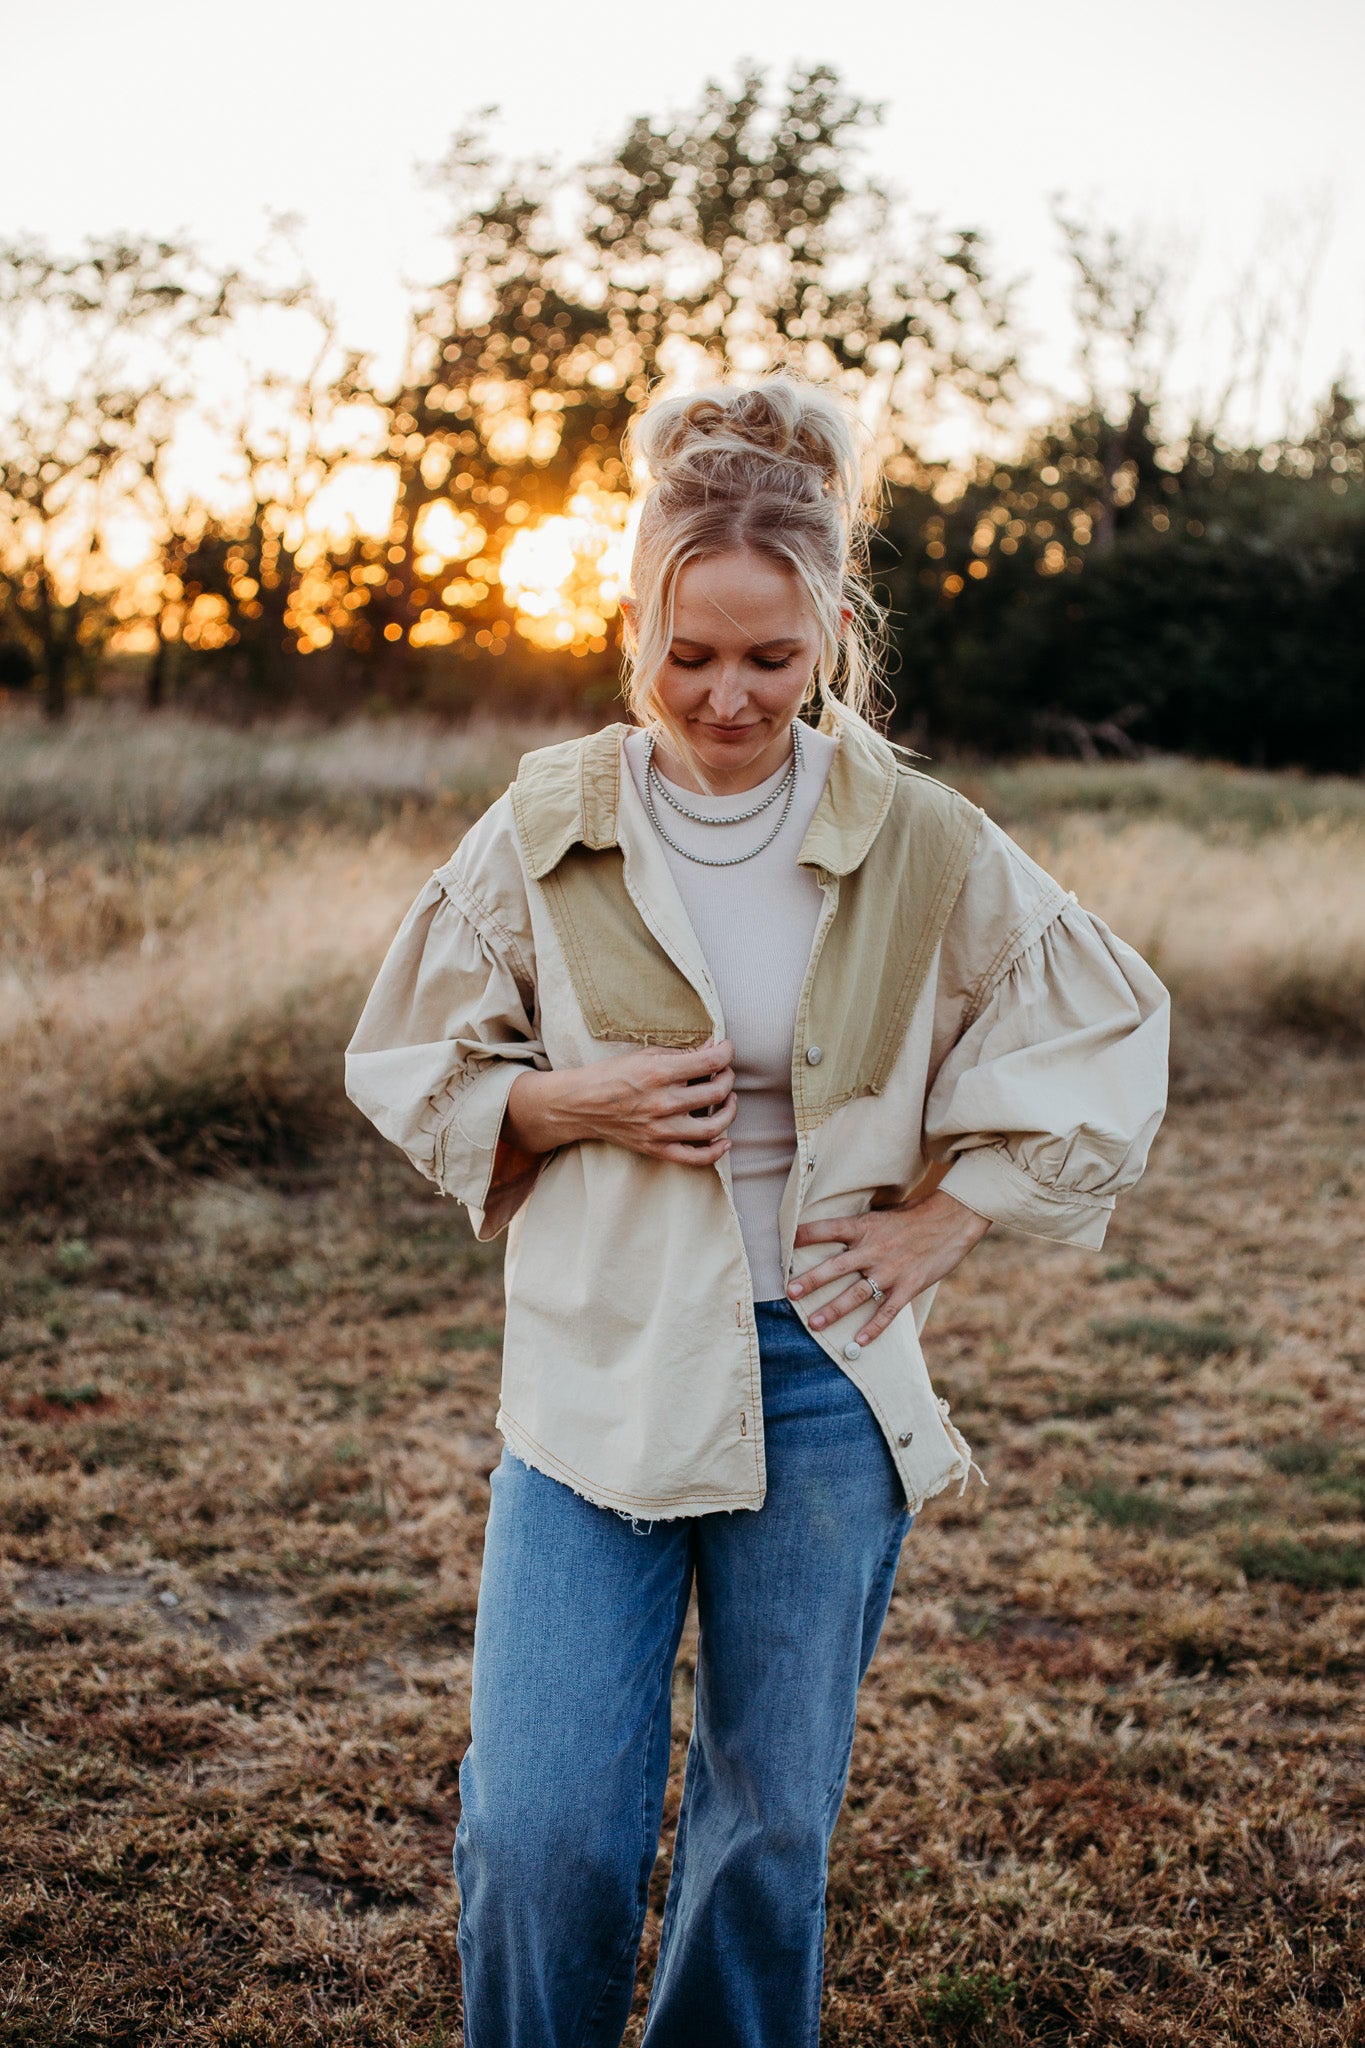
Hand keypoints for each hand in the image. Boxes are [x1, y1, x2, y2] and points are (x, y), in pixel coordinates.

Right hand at [505, 1040, 737, 1166]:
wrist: (579, 1104)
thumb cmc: (610, 1075)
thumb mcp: (643, 1054)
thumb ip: (679, 1053)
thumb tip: (710, 1047)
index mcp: (659, 1073)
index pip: (710, 1062)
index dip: (727, 1053)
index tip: (727, 1049)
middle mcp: (663, 1102)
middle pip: (717, 1092)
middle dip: (728, 1078)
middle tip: (725, 1072)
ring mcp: (661, 1129)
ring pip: (713, 1126)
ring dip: (729, 1111)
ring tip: (729, 1100)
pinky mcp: (656, 1148)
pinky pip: (695, 1157)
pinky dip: (716, 1151)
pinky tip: (725, 1140)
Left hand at [787, 1190, 990, 1346]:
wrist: (953, 1219)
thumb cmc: (916, 1215)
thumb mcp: (884, 1212)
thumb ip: (862, 1224)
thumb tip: (838, 1229)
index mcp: (865, 1227)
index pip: (827, 1229)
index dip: (805, 1235)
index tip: (786, 1243)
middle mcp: (873, 1249)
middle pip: (835, 1267)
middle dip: (811, 1281)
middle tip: (790, 1293)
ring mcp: (891, 1270)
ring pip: (856, 1294)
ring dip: (833, 1310)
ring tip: (813, 1324)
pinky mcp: (908, 1286)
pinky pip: (887, 1311)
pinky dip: (873, 1328)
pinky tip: (858, 1341)